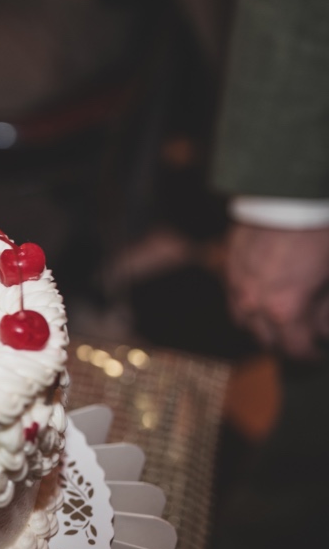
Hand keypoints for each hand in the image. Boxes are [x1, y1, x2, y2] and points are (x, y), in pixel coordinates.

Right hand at [226, 222, 328, 359]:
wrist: (288, 192)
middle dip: (284, 344)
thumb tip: (322, 329)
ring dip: (261, 326)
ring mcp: (237, 284)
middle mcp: (254, 302)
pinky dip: (248, 304)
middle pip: (265, 340)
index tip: (317, 353)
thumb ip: (327, 308)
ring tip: (280, 319)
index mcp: (284, 309)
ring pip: (243, 321)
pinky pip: (234, 296)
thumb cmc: (318, 232)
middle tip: (302, 338)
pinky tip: (263, 294)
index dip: (308, 355)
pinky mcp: (229, 265)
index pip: (294, 349)